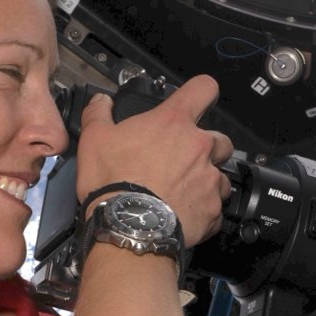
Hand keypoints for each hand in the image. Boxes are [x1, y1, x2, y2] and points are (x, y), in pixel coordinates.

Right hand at [74, 75, 232, 243]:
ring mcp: (209, 179)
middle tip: (183, 160)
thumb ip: (99, 114)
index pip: (203, 89)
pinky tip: (184, 214)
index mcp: (173, 123)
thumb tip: (101, 102)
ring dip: (207, 180)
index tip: (197, 99)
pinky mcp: (212, 209)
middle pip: (220, 139)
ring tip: (183, 191)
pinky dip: (203, 210)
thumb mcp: (94, 139)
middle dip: (207, 147)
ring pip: (221, 176)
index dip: (202, 91)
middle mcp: (199, 147)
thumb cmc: (113, 181)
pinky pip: (215, 207)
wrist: (127, 227)